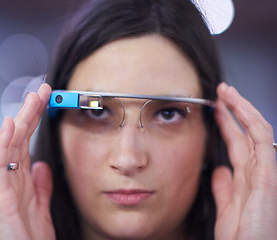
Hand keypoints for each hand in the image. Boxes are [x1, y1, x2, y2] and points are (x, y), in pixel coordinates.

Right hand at [0, 83, 54, 239]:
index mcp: (21, 181)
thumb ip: (41, 186)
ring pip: (8, 146)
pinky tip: (8, 126)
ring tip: (30, 99)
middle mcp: (11, 180)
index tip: (46, 100)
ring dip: (19, 121)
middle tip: (41, 90)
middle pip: (19, 139)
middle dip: (30, 113)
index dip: (35, 120)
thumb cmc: (29, 239)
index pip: (26, 142)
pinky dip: (1, 145)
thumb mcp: (41, 207)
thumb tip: (43, 165)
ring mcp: (3, 188)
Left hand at [212, 82, 276, 239]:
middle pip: (246, 132)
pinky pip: (262, 142)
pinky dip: (253, 122)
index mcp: (246, 178)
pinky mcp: (268, 178)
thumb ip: (224, 189)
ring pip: (257, 130)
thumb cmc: (241, 236)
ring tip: (228, 91)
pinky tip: (240, 108)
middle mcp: (257, 172)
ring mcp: (264, 173)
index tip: (214, 108)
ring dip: (242, 108)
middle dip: (234, 109)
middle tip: (221, 91)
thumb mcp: (226, 208)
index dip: (227, 123)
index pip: (237, 142)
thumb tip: (220, 171)